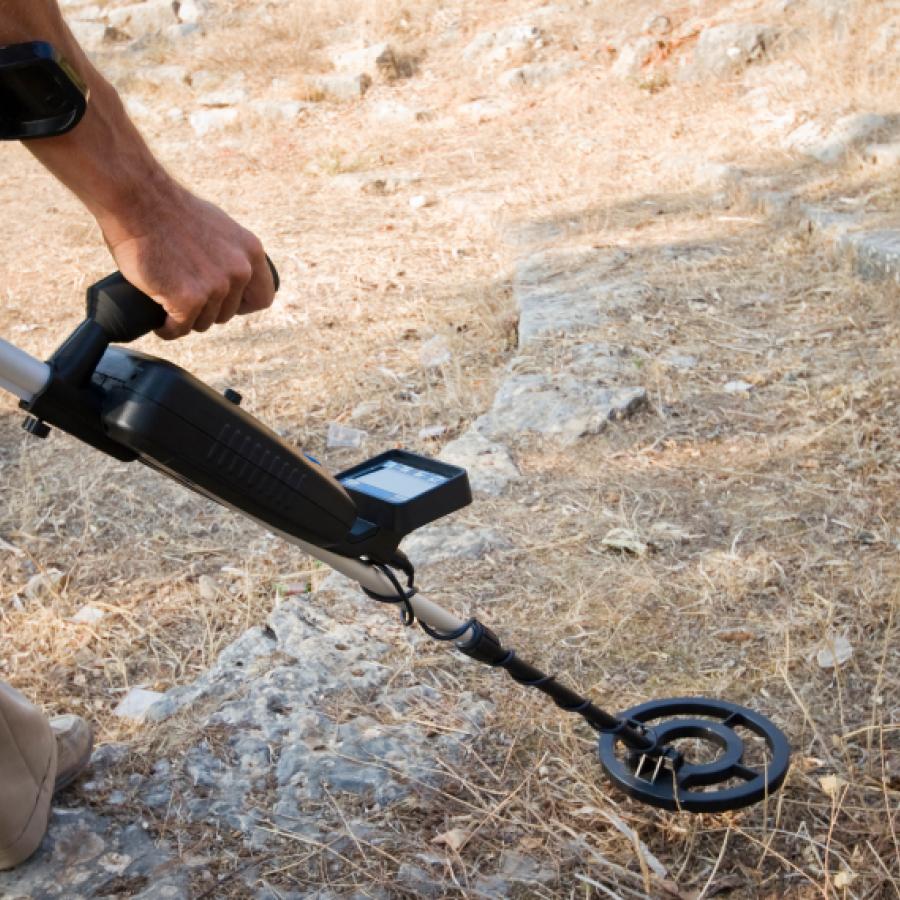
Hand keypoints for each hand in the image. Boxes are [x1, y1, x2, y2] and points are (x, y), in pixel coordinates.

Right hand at [101, 182, 275, 339]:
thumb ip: (231, 252)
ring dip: (184, 319)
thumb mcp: (218, 227)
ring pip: (203, 323)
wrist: (137, 198)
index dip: (241, 306)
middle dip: (205, 310)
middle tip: (184, 300)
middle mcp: (240, 269)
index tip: (222, 303)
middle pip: (227, 314)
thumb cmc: (169, 210)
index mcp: (251, 251)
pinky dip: (167, 329)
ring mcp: (216, 286)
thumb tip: (233, 274)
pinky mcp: (189, 299)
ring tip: (167, 303)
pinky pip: (180, 328)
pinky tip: (159, 321)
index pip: (262, 298)